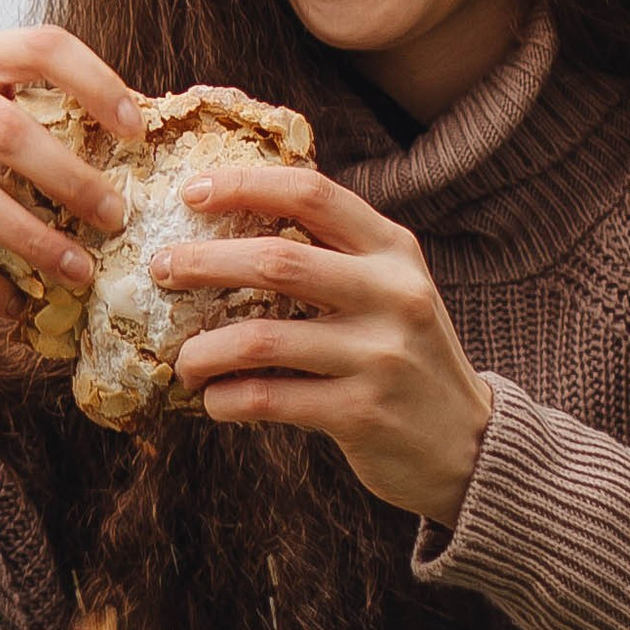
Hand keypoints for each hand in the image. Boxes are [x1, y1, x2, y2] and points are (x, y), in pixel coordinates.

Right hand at [0, 31, 140, 339]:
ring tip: (80, 272)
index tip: (137, 132)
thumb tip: (144, 141)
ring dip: (33, 241)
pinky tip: (19, 303)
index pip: (39, 46)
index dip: (95, 82)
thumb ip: (45, 116)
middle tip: (117, 219)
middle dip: (70, 179)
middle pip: (6, 129)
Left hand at [156, 166, 491, 527]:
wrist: (469, 444)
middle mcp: (391, 294)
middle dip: (204, 262)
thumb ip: (338, 255)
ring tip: (182, 360)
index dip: (246, 185)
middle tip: (160, 268)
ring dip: (205, 349)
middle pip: (278, 261)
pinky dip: (228, 399)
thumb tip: (236, 222)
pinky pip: (269, 399)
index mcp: (394, 250)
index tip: (192, 192)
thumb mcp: (393, 290)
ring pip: (262, 338)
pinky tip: (215, 401)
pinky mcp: (361, 413)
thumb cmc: (409, 356)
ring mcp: (378, 355)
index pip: (312, 195)